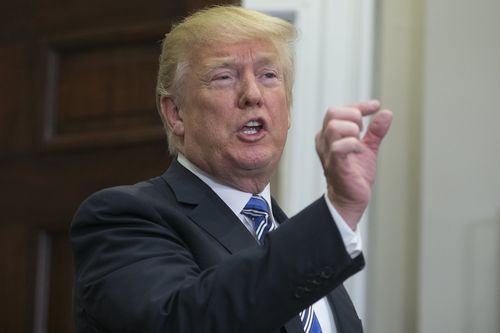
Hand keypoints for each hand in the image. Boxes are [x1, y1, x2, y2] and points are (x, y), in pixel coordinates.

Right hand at [315, 100, 391, 229]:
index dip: (359, 105)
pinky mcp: (335, 164)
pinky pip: (339, 147)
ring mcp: (327, 152)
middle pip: (332, 112)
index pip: (338, 110)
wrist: (351, 199)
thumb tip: (386, 113)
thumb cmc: (355, 174)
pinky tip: (359, 152)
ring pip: (334, 126)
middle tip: (363, 131)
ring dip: (353, 129)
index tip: (376, 106)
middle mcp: (324, 141)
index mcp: (328, 135)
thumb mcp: (367, 148)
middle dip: (354, 116)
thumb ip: (375, 131)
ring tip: (360, 142)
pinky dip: (354, 144)